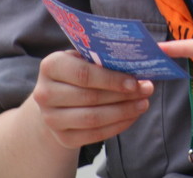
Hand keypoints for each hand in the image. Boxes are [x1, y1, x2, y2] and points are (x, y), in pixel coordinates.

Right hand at [30, 50, 154, 147]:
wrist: (56, 99)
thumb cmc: (77, 71)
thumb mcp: (85, 57)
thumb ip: (106, 55)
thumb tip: (148, 53)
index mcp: (51, 66)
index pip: (83, 74)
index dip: (111, 79)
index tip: (135, 81)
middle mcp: (45, 93)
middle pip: (90, 97)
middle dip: (123, 95)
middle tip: (147, 89)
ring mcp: (51, 119)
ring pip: (93, 118)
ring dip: (124, 111)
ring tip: (144, 103)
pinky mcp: (63, 138)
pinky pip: (95, 135)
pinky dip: (118, 126)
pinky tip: (132, 116)